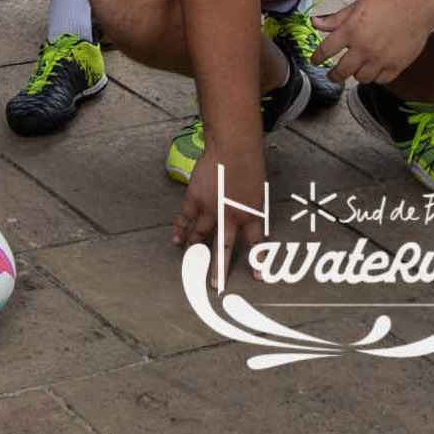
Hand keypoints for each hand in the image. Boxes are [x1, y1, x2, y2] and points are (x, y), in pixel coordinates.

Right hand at [174, 137, 267, 287]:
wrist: (233, 148)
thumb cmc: (249, 162)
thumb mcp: (257, 188)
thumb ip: (249, 203)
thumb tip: (241, 210)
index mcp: (250, 215)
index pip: (255, 244)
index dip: (257, 262)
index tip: (258, 278)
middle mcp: (231, 217)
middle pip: (223, 248)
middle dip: (219, 268)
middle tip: (215, 284)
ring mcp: (211, 209)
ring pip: (201, 235)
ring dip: (195, 250)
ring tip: (191, 263)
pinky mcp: (195, 199)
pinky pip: (185, 218)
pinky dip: (180, 229)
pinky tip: (175, 240)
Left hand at [312, 0, 433, 85]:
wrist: (415, 6)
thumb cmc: (386, 3)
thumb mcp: (355, 7)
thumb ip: (334, 19)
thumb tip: (315, 22)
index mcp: (351, 31)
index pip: (326, 50)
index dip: (317, 58)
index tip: (314, 61)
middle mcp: (364, 48)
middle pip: (342, 71)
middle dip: (333, 75)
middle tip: (332, 75)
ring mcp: (381, 59)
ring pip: (362, 78)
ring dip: (356, 75)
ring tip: (356, 69)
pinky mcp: (397, 65)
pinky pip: (381, 80)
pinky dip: (376, 77)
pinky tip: (374, 70)